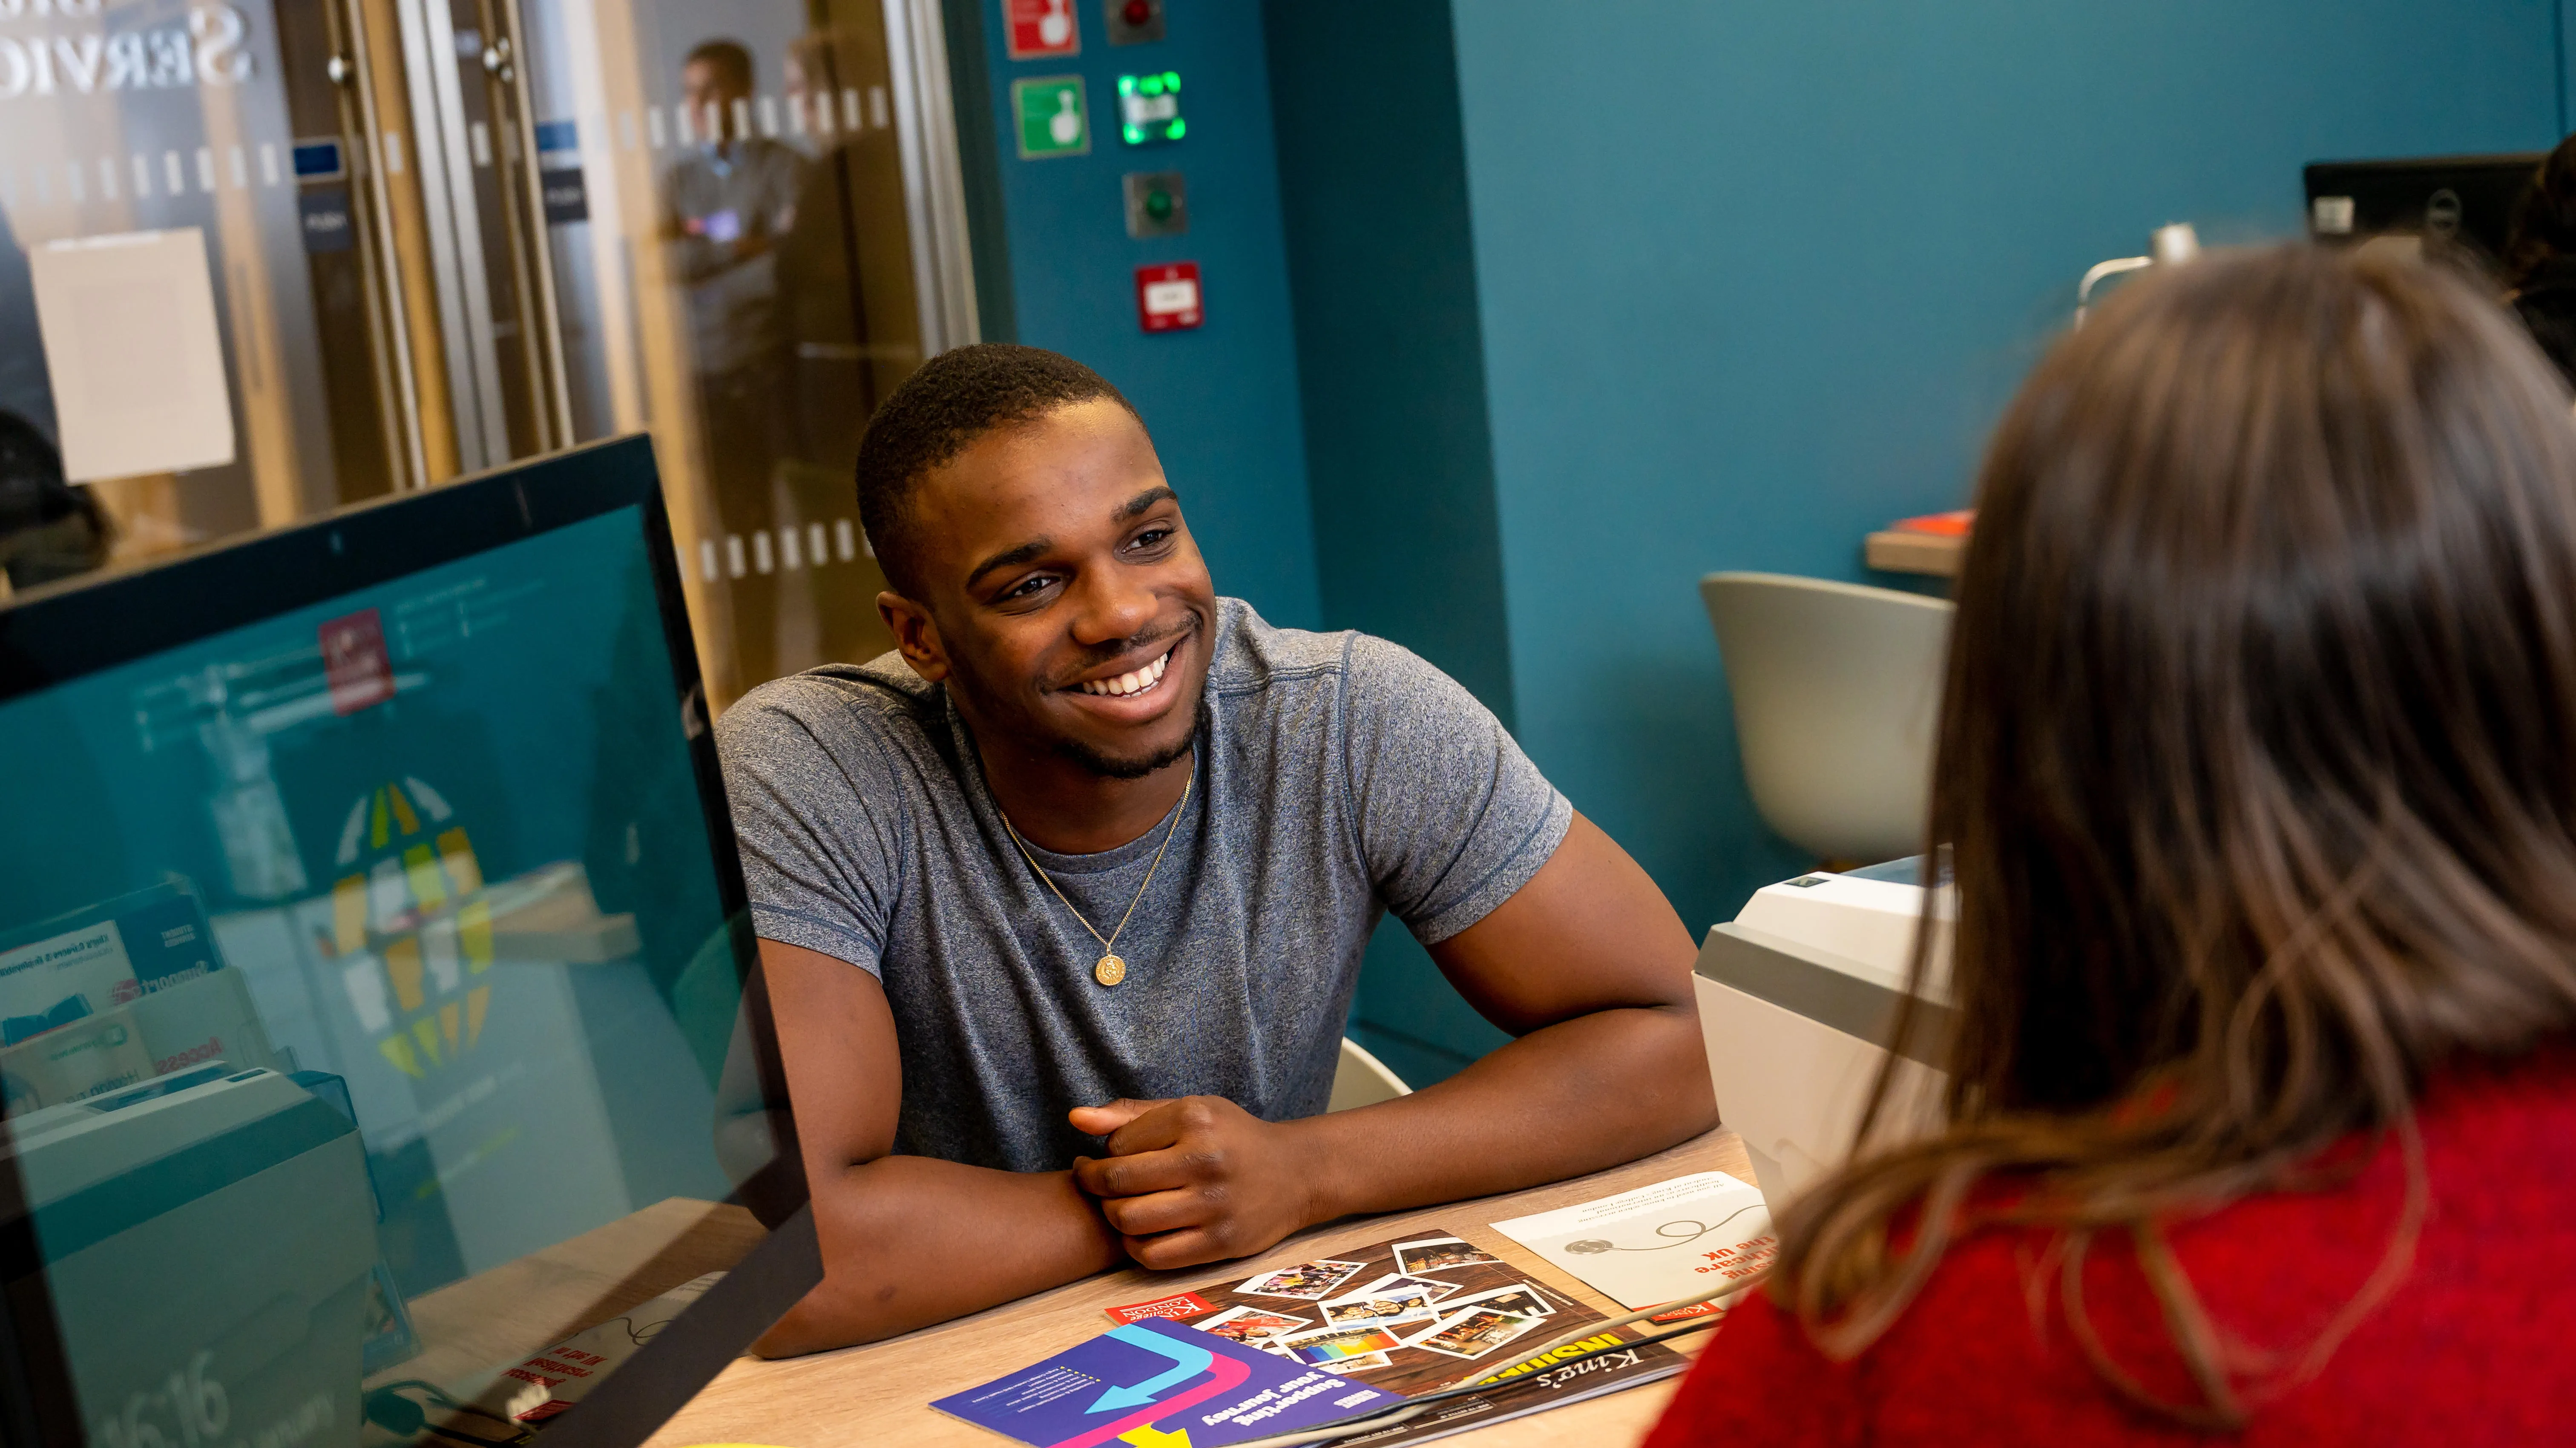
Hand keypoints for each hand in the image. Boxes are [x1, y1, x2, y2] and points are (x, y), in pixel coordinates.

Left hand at [1068, 1097, 1322, 1269]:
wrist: (1296, 1172)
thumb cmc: (1232, 1137)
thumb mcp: (1189, 1110)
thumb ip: (1130, 1114)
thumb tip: (1075, 1118)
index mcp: (1195, 1118)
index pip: (1118, 1144)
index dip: (1105, 1151)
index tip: (1111, 1154)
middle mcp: (1205, 1160)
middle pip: (1117, 1183)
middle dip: (1093, 1184)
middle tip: (1093, 1181)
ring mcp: (1214, 1205)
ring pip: (1130, 1220)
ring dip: (1112, 1215)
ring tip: (1118, 1205)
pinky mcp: (1221, 1242)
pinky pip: (1154, 1255)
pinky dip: (1135, 1246)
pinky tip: (1139, 1231)